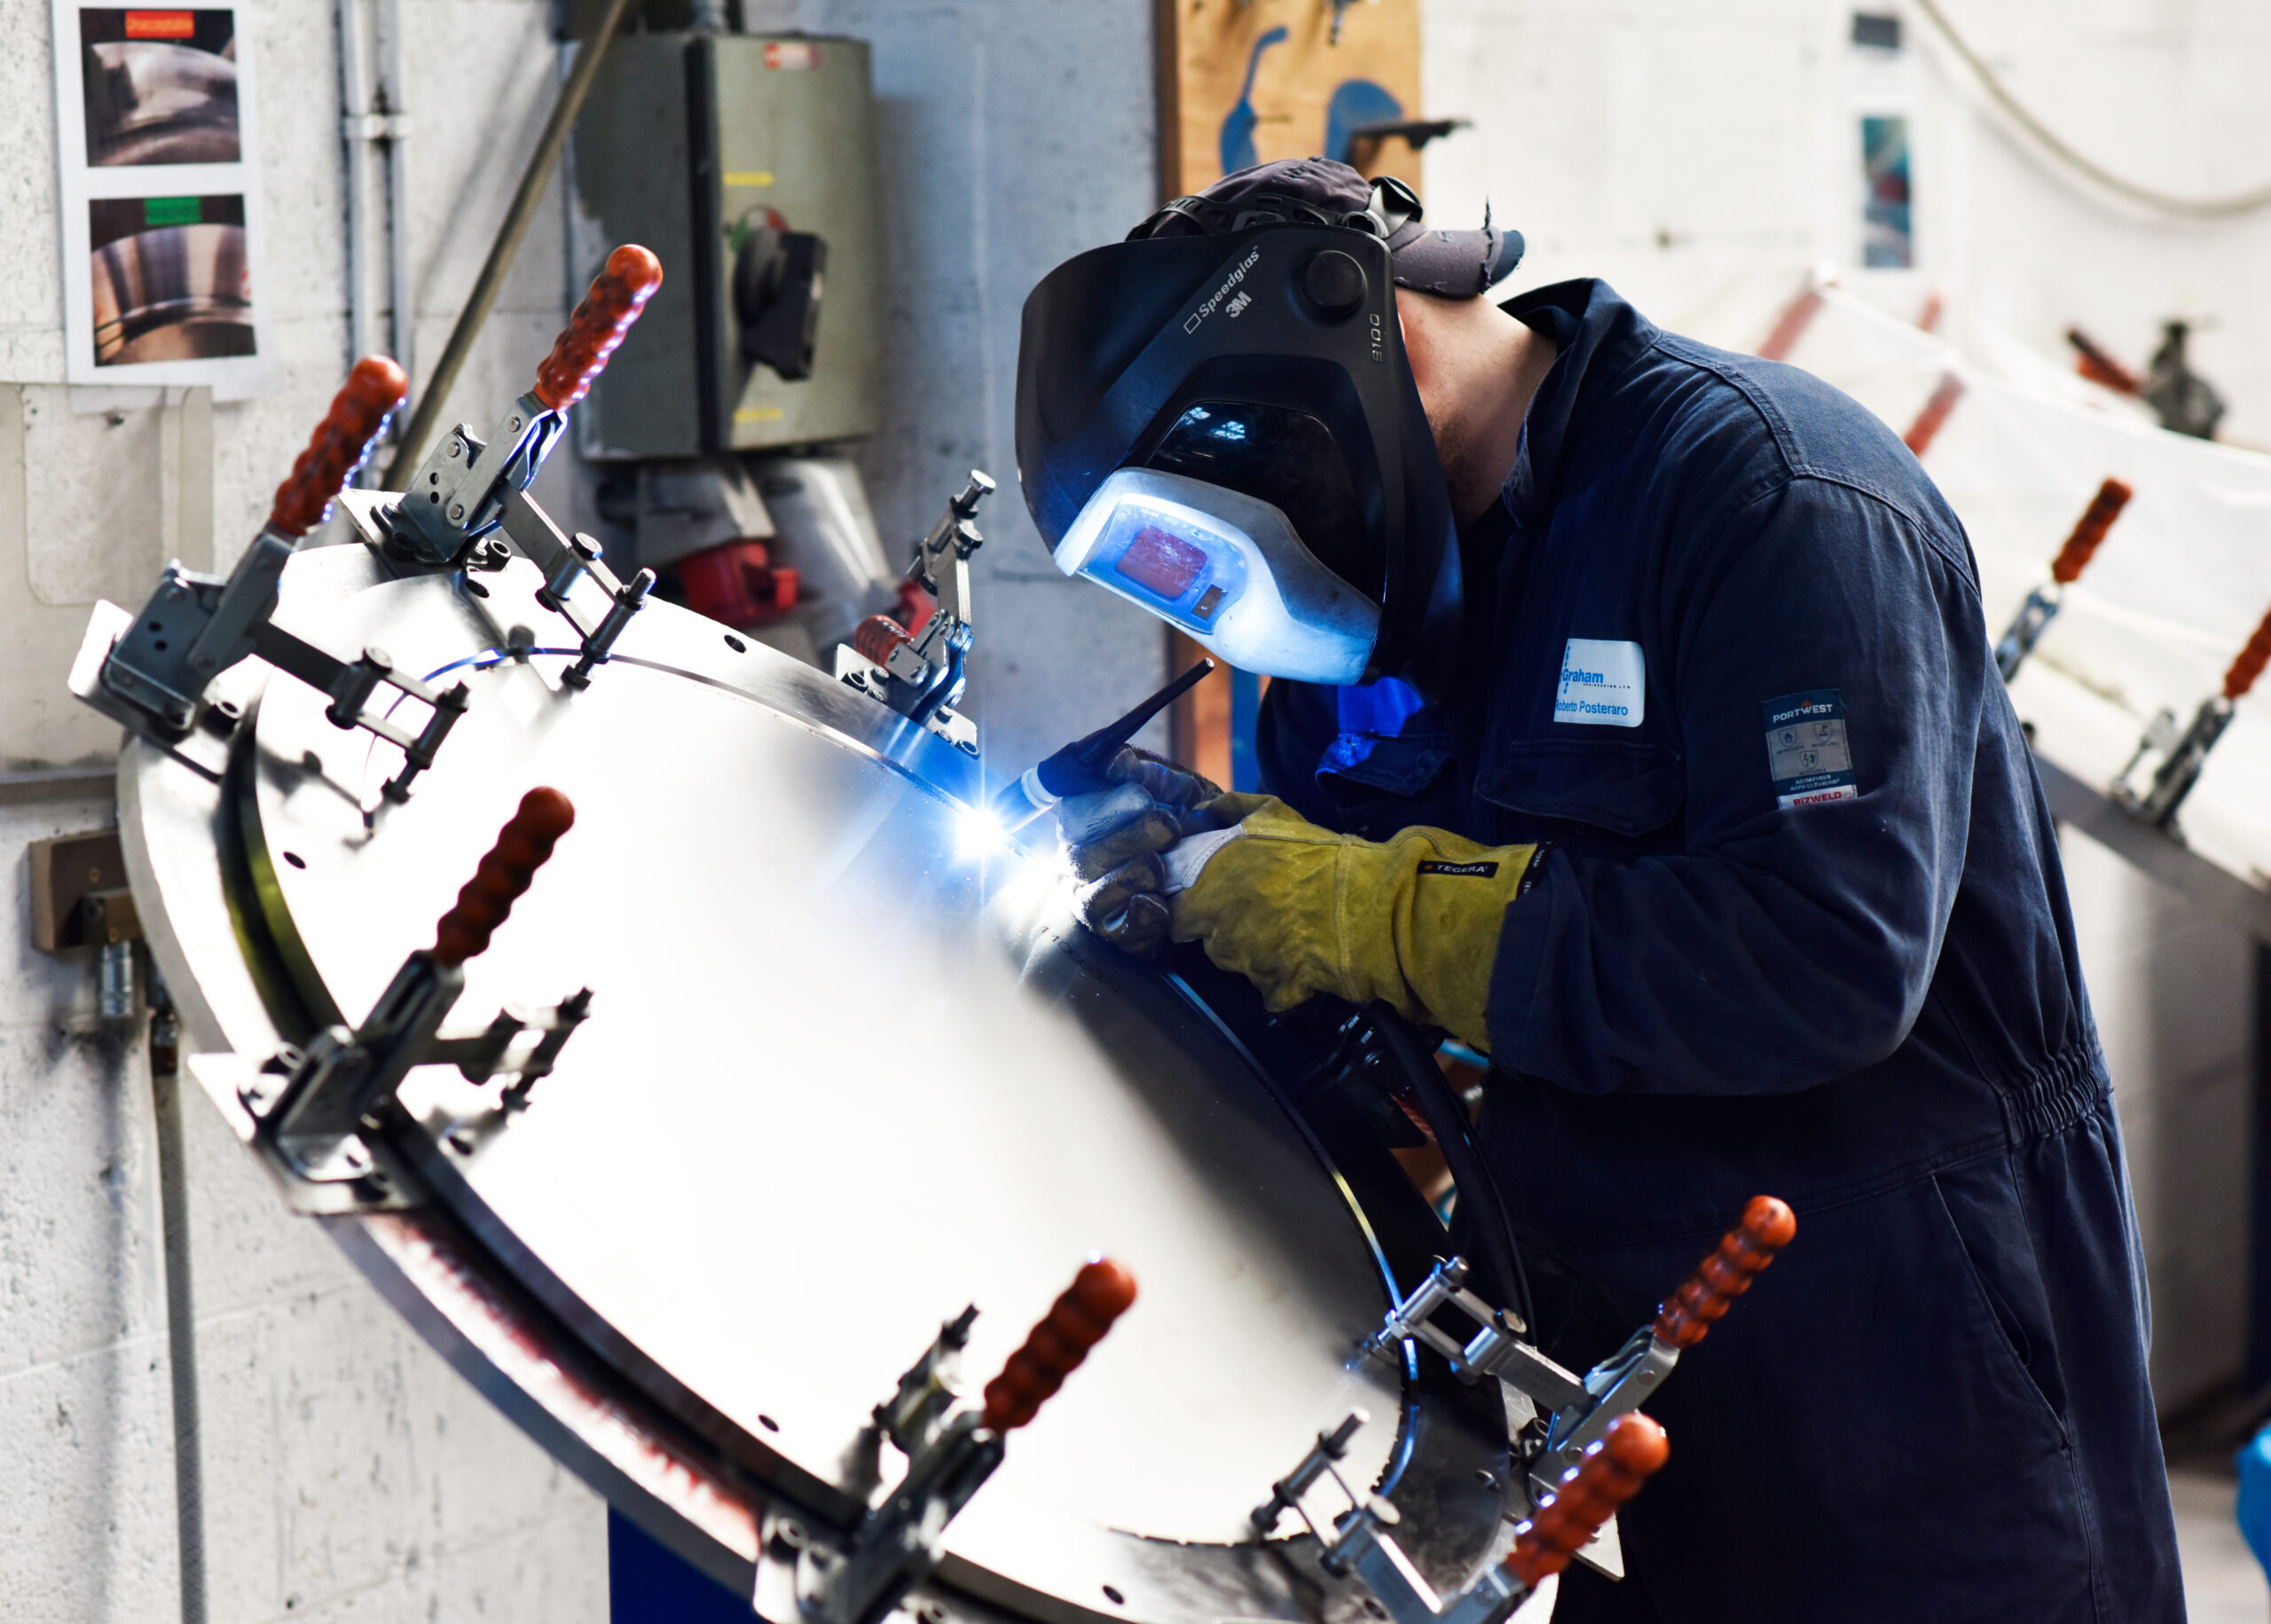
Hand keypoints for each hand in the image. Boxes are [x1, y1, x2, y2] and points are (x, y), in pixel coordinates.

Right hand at [1057, 747, 1221, 955]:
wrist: (1203, 868)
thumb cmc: (1172, 821)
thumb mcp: (1162, 789)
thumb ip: (1141, 773)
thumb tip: (1117, 760)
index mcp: (1080, 825)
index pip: (1073, 815)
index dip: (1103, 806)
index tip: (1142, 796)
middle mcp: (1077, 864)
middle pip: (1082, 858)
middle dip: (1129, 839)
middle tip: (1169, 826)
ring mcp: (1091, 902)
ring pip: (1094, 898)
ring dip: (1132, 877)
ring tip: (1162, 866)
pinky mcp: (1116, 934)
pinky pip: (1119, 932)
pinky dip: (1141, 918)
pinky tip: (1161, 904)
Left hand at [1168, 797, 1541, 1051]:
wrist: (1378, 901)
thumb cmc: (1327, 855)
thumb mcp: (1276, 815)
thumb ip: (1231, 809)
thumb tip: (1202, 808)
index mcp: (1216, 880)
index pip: (1178, 911)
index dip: (1194, 909)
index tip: (1214, 904)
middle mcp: (1224, 921)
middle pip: (1208, 940)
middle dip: (1227, 931)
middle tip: (1263, 914)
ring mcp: (1249, 958)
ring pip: (1238, 965)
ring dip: (1256, 955)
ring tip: (1292, 932)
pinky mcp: (1277, 986)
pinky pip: (1270, 991)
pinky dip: (1284, 982)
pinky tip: (1305, 960)